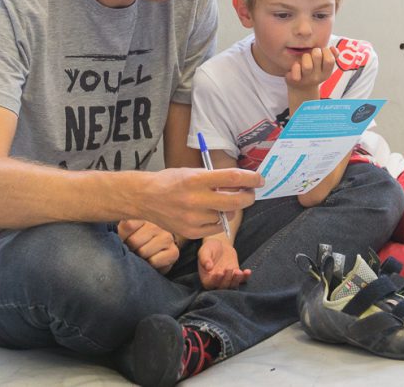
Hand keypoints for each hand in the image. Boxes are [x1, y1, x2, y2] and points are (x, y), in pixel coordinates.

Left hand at [117, 220, 179, 273]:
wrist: (156, 254)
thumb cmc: (135, 242)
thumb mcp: (125, 232)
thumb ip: (119, 228)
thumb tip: (108, 227)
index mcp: (143, 216)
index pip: (128, 225)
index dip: (121, 237)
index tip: (122, 240)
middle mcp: (157, 225)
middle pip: (134, 241)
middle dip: (129, 250)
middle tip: (131, 251)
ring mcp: (167, 237)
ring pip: (143, 252)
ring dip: (139, 258)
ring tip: (140, 256)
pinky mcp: (174, 252)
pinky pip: (154, 261)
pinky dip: (149, 265)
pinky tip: (149, 262)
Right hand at [140, 168, 261, 239]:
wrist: (144, 197)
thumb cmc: (171, 181)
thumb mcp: (192, 172)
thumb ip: (215, 178)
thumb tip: (241, 182)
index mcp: (196, 179)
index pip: (232, 178)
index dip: (251, 178)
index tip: (259, 179)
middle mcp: (195, 199)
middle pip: (236, 201)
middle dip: (248, 196)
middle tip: (250, 192)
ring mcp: (193, 218)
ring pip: (226, 216)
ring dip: (229, 209)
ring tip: (218, 202)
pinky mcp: (191, 232)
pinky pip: (216, 228)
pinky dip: (218, 220)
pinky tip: (209, 213)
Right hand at [198, 237, 250, 289]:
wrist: (220, 245)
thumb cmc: (210, 248)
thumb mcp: (205, 251)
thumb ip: (205, 258)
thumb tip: (208, 267)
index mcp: (206, 278)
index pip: (210, 284)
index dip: (215, 281)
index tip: (219, 273)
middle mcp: (217, 282)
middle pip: (222, 287)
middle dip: (227, 279)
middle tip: (228, 268)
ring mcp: (228, 280)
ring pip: (233, 285)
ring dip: (236, 280)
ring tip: (238, 271)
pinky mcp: (236, 276)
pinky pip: (242, 280)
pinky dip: (245, 277)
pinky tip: (247, 271)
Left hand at [285, 45, 338, 90]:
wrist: (302, 89)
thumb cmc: (315, 71)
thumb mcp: (325, 67)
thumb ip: (333, 56)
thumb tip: (333, 48)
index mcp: (326, 73)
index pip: (330, 60)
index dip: (326, 51)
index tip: (322, 51)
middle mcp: (317, 77)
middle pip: (317, 56)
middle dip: (315, 50)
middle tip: (313, 53)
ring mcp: (306, 79)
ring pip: (307, 65)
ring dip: (305, 56)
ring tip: (305, 58)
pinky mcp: (295, 80)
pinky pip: (296, 70)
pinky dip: (295, 66)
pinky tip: (297, 65)